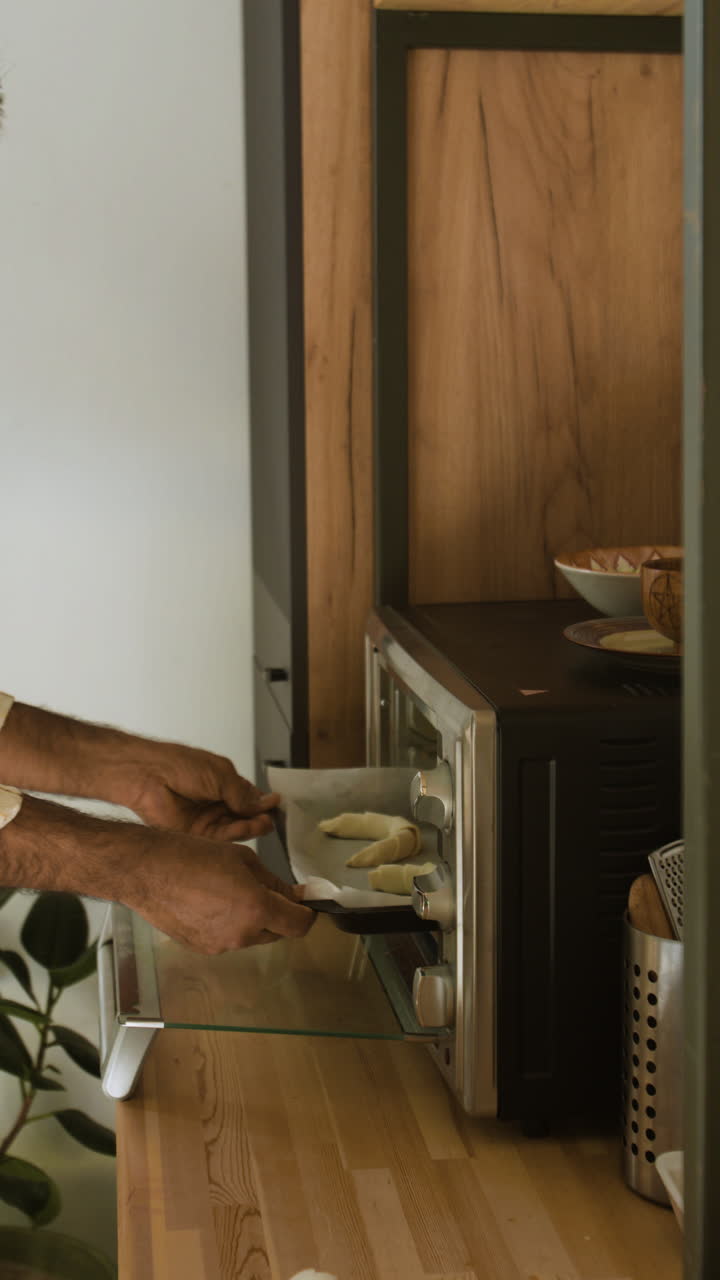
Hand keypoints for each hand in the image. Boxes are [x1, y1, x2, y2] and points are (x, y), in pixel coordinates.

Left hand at [122, 741, 280, 840]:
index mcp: (222, 783)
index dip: (263, 802)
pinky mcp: (197, 834)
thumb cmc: (178, 765)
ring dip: (251, 826)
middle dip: (259, 817)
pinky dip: (236, 833)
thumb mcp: (221, 775)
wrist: (149, 776)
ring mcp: (206, 818)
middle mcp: (215, 802)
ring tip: (263, 823)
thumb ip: (243, 794)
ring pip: (235, 828)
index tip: (276, 805)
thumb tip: (265, 803)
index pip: (250, 797)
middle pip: (245, 816)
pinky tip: (246, 828)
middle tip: (271, 818)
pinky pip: (221, 837)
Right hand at [125, 832, 313, 953]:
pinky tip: (211, 903)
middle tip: (265, 890)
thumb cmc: (192, 856)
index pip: (299, 926)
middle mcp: (241, 934)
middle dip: (278, 914)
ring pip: (251, 936)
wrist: (146, 871)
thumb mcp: (242, 858)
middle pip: (276, 933)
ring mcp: (220, 946)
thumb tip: (296, 895)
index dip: (307, 914)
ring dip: (252, 920)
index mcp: (256, 909)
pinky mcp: (202, 949)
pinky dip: (229, 925)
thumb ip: (273, 882)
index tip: (306, 903)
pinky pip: (228, 939)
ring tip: (230, 892)